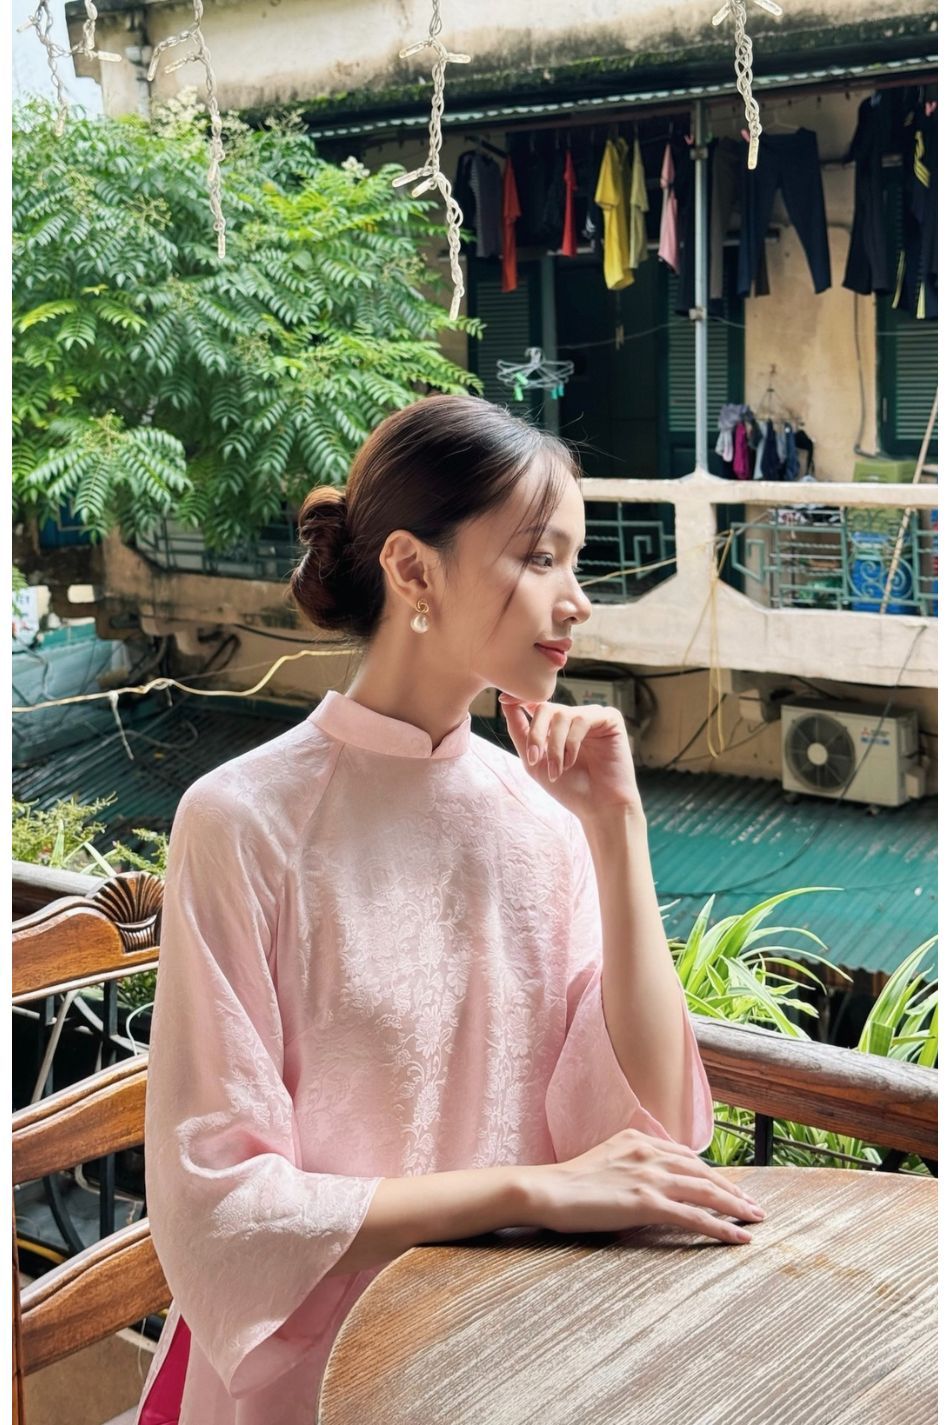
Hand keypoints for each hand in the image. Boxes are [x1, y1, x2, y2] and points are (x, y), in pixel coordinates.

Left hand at [498, 692, 641, 821]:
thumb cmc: (568, 788)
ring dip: (555, 746)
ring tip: (558, 769)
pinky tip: (572, 762)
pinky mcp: (610, 719)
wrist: (598, 807)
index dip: (519, 697)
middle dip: (535, 733)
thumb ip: (520, 732)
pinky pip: (582, 719)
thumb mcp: (534, 761)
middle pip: (545, 707)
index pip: (536, 703)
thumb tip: (505, 702)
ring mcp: (593, 716)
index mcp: (557, 726)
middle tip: (534, 758)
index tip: (503, 699)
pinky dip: (572, 743)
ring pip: (562, 715)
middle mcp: (575, 717)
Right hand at [523, 1127, 765, 1244]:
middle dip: (732, 1189)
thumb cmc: (569, 1182)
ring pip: (706, 1191)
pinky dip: (722, 1227)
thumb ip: (629, 1163)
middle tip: (752, 1205)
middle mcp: (649, 1153)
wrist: (548, 1190)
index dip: (710, 1173)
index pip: (686, 1156)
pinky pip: (695, 1217)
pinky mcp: (647, 1203)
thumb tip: (644, 1181)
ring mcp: (650, 1177)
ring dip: (736, 1206)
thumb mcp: (604, 1159)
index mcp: (638, 1139)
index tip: (727, 1186)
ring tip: (755, 1219)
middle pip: (703, 1172)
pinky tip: (739, 1237)